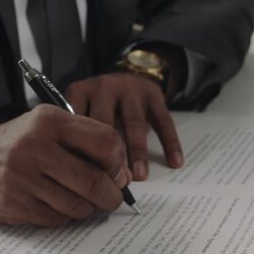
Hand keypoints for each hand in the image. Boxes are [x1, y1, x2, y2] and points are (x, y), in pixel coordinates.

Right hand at [0, 105, 131, 226]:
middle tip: (111, 197)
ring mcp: (22, 178)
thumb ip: (85, 143)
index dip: (119, 163)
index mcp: (49, 121)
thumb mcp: (48, 128)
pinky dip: (64, 217)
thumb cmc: (18, 145)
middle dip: (111, 195)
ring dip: (87, 208)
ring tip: (80, 199)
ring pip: (78, 206)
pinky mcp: (14, 204)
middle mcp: (35, 147)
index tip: (119, 173)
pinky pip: (58, 220)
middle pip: (95, 181)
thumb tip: (124, 175)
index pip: (105, 142)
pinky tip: (55, 204)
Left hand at [65, 71, 182, 180]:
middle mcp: (104, 87)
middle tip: (113, 181)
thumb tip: (85, 174)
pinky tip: (175, 162)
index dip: (82, 152)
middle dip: (109, 154)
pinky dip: (170, 142)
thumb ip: (79, 133)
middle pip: (105, 123)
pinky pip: (163, 121)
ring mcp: (130, 89)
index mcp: (80, 93)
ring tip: (140, 176)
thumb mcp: (82, 109)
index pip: (78, 124)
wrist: (129, 72)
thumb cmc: (100, 102)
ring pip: (134, 123)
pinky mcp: (154, 94)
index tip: (88, 177)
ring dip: (137, 152)